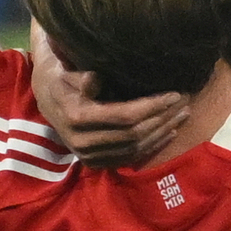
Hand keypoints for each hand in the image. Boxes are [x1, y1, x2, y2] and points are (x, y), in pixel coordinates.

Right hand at [28, 25, 190, 167]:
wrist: (46, 98)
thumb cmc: (62, 76)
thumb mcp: (67, 69)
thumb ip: (83, 75)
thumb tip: (96, 79)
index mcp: (78, 117)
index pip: (125, 116)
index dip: (153, 106)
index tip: (174, 94)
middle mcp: (83, 142)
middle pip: (134, 134)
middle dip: (163, 118)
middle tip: (184, 103)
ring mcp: (89, 155)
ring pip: (135, 148)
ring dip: (162, 132)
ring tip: (183, 115)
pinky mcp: (95, 162)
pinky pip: (129, 158)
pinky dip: (152, 146)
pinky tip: (169, 133)